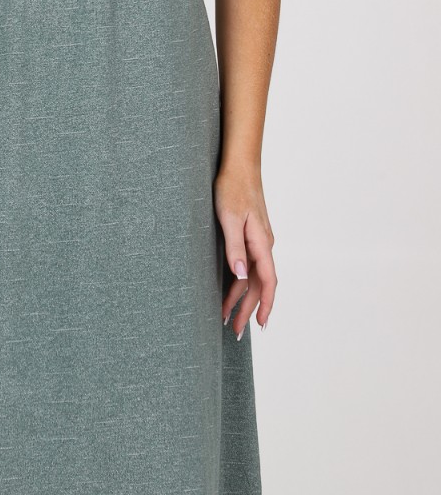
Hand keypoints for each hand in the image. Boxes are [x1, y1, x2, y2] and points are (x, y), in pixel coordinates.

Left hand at [213, 162, 276, 337]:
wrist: (239, 165)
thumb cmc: (232, 188)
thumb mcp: (230, 218)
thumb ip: (235, 248)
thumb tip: (241, 276)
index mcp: (261, 243)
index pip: (268, 282)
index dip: (266, 305)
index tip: (260, 326)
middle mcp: (263, 244)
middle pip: (259, 284)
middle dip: (248, 308)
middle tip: (234, 330)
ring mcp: (257, 240)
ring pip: (252, 276)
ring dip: (241, 296)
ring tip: (227, 315)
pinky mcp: (249, 234)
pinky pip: (247, 264)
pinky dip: (239, 281)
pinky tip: (230, 288)